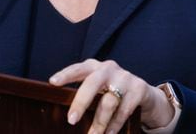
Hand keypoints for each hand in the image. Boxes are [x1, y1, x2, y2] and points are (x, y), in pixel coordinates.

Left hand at [50, 59, 175, 133]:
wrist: (142, 92)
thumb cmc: (111, 91)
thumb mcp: (97, 88)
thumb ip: (84, 94)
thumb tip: (68, 116)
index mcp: (94, 67)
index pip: (78, 68)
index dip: (65, 74)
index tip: (53, 82)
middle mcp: (109, 68)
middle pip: (92, 83)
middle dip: (80, 103)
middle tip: (71, 120)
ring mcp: (125, 77)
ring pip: (108, 102)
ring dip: (99, 122)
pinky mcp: (138, 88)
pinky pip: (123, 110)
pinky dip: (115, 124)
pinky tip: (108, 133)